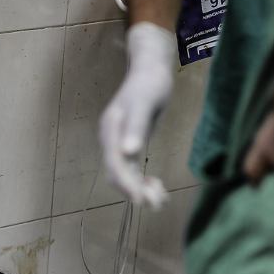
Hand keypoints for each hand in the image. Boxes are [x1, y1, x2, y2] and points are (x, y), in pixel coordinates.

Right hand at [99, 23, 176, 207]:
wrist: (150, 68)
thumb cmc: (150, 82)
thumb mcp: (145, 102)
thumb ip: (136, 127)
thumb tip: (128, 154)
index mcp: (111, 129)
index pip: (115, 164)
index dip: (127, 184)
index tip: (142, 201)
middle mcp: (111, 139)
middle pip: (118, 173)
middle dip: (135, 191)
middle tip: (157, 204)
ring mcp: (118, 142)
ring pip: (125, 174)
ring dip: (141, 189)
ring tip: (161, 200)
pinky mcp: (129, 144)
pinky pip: (132, 169)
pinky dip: (143, 181)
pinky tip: (158, 186)